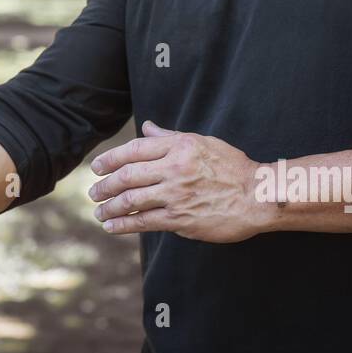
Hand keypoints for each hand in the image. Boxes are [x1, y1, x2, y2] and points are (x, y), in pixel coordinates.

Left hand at [87, 120, 269, 242]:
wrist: (258, 196)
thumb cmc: (233, 167)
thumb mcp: (202, 142)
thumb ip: (170, 137)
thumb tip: (147, 127)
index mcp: (179, 146)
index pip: (135, 150)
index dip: (111, 158)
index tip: (96, 167)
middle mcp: (174, 169)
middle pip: (128, 175)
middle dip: (105, 184)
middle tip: (93, 191)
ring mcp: (176, 195)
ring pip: (131, 200)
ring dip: (109, 207)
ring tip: (98, 211)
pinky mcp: (180, 219)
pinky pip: (144, 221)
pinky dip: (124, 224)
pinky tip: (112, 226)